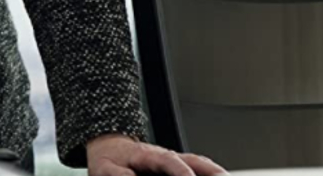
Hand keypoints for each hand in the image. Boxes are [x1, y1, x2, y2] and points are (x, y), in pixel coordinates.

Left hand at [85, 134, 226, 175]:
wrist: (110, 149)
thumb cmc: (110, 161)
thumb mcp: (106, 169)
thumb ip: (119, 175)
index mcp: (151, 156)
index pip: (170, 162)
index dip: (181, 171)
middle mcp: (169, 157)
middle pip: (196, 162)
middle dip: (212, 172)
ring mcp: (177, 163)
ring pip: (202, 166)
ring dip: (216, 173)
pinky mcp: (179, 171)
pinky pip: (200, 170)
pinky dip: (211, 173)